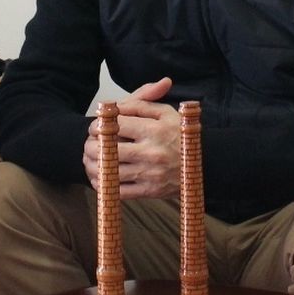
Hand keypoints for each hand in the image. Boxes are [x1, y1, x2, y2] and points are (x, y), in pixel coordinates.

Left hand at [83, 77, 180, 199]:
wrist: (206, 164)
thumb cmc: (180, 134)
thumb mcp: (166, 112)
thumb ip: (142, 102)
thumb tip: (116, 103)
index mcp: (154, 129)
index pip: (115, 125)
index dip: (99, 125)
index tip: (94, 127)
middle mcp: (151, 152)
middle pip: (108, 150)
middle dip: (90, 147)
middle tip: (87, 145)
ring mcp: (150, 173)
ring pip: (110, 172)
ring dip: (93, 167)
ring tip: (89, 161)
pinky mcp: (149, 191)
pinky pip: (119, 191)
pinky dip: (105, 186)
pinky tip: (101, 179)